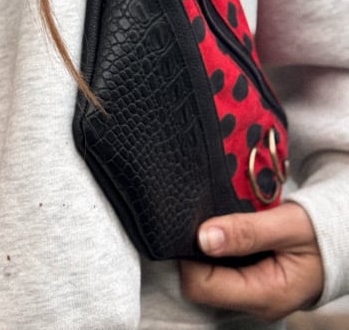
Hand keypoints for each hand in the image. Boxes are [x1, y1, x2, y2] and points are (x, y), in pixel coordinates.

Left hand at [179, 202, 323, 321]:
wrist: (342, 242)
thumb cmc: (321, 234)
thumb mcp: (288, 225)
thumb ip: (246, 231)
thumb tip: (204, 237)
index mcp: (266, 294)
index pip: (203, 286)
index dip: (189, 256)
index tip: (189, 226)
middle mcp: (256, 302)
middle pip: (201, 284)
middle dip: (195, 253)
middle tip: (200, 220)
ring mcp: (254, 296)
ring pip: (209, 278)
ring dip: (206, 251)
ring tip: (214, 224)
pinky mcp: (252, 286)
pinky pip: (221, 273)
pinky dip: (217, 252)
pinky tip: (224, 234)